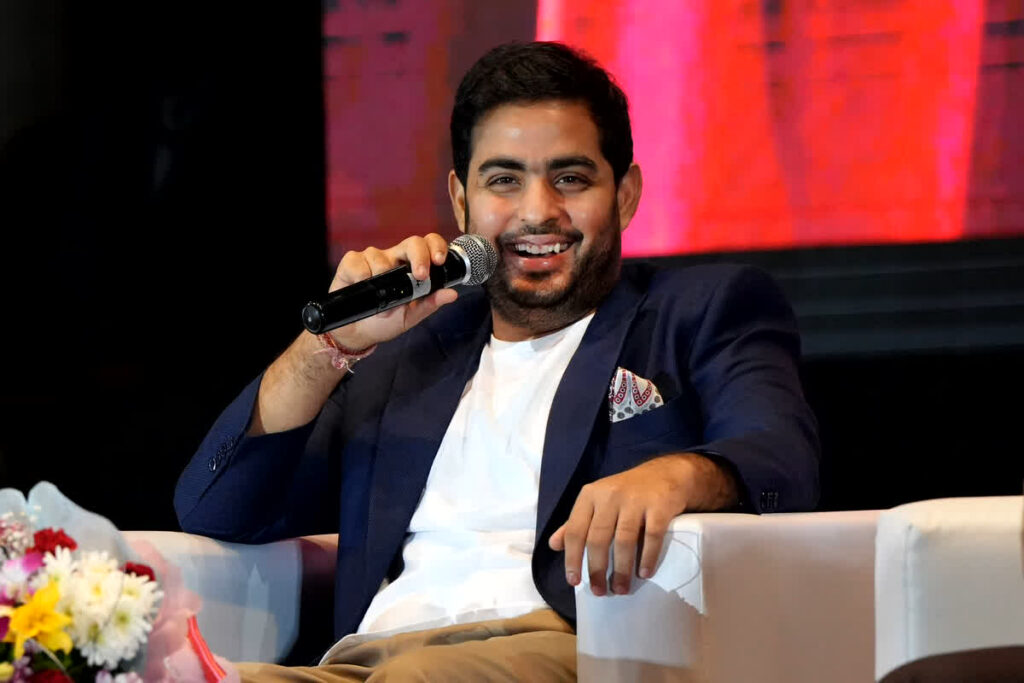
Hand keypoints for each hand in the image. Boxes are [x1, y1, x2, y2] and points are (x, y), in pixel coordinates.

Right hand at [327, 233, 457, 348]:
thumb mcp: (412, 315)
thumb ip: (430, 303)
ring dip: (383, 280)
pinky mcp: (351, 263)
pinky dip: (361, 275)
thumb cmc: (387, 320)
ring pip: (381, 256)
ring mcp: (373, 258)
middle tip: (420, 276)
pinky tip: (362, 285)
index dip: (436, 247)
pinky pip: (357, 261)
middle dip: (419, 256)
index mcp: (412, 266)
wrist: (359, 333)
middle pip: (412, 242)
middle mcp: (394, 258)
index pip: (428, 245)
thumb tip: (452, 294)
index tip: (439, 261)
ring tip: (382, 304)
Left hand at [548, 453, 737, 595]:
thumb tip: (553, 545)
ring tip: (621, 589)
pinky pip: (652, 536)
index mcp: (590, 496)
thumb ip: (576, 522)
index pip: (575, 530)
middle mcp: (610, 495)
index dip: (572, 558)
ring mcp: (635, 500)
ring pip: (624, 540)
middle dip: (597, 569)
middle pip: (598, 538)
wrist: (665, 474)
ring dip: (622, 569)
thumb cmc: (626, 492)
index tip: (574, 582)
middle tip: (599, 591)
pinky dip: (648, 557)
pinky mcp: (659, 506)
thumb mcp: (597, 501)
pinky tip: (644, 573)